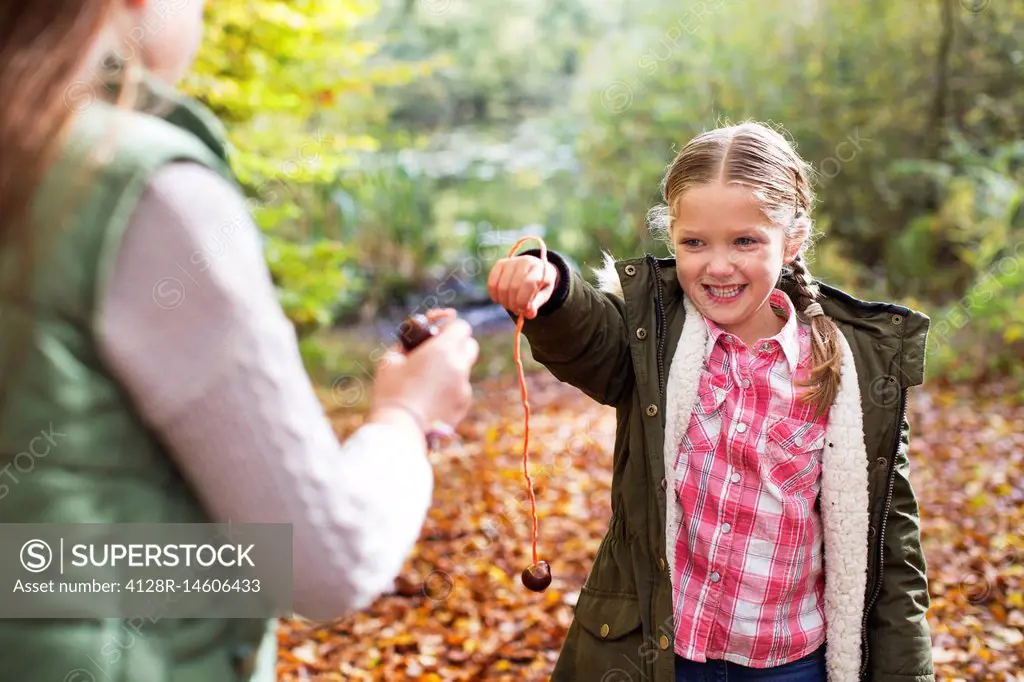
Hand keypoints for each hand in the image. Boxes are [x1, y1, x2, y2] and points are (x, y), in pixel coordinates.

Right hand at [368, 310, 478, 431]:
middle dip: (456, 344)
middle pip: (470, 345)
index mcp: (443, 351)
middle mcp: (459, 367)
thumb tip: (415, 340)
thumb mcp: (390, 360)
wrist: (400, 430)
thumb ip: (407, 344)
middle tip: (436, 352)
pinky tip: (430, 398)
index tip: (435, 332)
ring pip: (464, 369)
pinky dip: (450, 388)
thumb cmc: (391, 393)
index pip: (461, 326)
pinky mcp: (463, 406)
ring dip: (451, 368)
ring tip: (427, 380)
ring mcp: (464, 388)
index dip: (448, 326)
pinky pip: (461, 389)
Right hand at [487, 255, 558, 318]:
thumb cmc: (540, 284)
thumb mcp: (544, 294)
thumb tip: (529, 313)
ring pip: (501, 287)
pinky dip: (495, 296)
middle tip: (517, 310)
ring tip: (511, 305)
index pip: (528, 284)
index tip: (523, 310)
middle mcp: (525, 262)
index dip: (523, 300)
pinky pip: (492, 284)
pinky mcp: (500, 264)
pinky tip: (501, 299)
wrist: (534, 269)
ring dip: (504, 302)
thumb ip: (537, 304)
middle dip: (513, 304)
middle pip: (513, 287)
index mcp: (540, 269)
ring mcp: (511, 262)